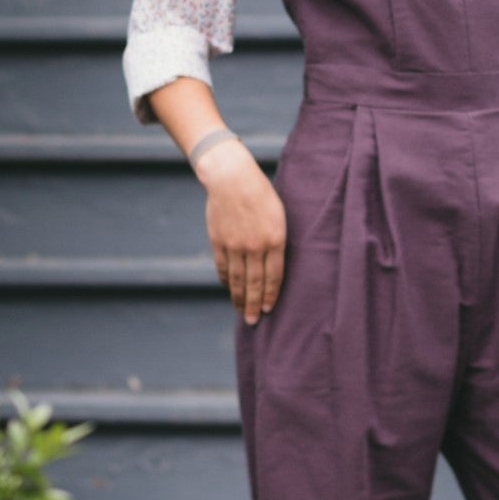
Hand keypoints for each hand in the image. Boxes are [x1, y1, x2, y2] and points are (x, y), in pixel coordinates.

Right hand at [199, 143, 286, 324]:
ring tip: (241, 311)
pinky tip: (229, 289)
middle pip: (255, 284)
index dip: (271, 296)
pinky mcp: (218, 241)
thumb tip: (273, 266)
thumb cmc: (261, 194)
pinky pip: (222, 268)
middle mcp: (255, 246)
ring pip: (237, 279)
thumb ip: (277, 242)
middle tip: (253, 321)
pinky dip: (225, 280)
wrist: (232, 178)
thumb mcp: (279, 216)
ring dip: (239, 298)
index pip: (274, 277)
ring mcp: (235, 245)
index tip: (269, 310)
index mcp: (275, 240)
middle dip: (255, 305)